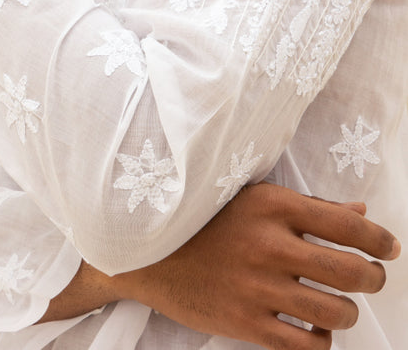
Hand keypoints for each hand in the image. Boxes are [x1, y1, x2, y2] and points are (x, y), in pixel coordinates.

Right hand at [111, 183, 399, 348]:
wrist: (148, 251)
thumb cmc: (205, 218)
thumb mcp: (255, 197)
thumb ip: (309, 206)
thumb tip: (361, 216)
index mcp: (274, 205)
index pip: (347, 224)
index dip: (380, 240)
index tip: (389, 248)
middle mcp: (270, 244)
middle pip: (351, 271)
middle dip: (374, 278)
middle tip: (372, 278)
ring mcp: (257, 286)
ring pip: (335, 312)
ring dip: (348, 312)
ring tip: (340, 305)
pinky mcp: (245, 323)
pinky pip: (304, 345)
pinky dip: (320, 341)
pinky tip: (313, 328)